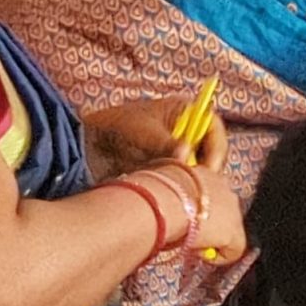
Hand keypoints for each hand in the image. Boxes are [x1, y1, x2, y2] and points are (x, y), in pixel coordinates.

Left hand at [83, 96, 229, 179]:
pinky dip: (182, 187)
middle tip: (201, 187)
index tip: (210, 168)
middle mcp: (186, 130)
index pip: (213, 128)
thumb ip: (165, 143)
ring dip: (193, 180)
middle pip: (210, 151)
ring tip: (184, 191)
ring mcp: (178, 149)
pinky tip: (174, 195)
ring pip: (199, 168)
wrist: (89, 144)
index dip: (216, 148)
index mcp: (184, 111)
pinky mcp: (170, 167)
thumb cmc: (116, 127)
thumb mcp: (143, 133)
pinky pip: (185, 179)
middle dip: (207, 168)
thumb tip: (185, 154)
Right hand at [129, 164, 247, 265]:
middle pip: (222, 208)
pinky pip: (233, 251)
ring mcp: (232, 208)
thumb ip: (165, 186)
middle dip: (208, 223)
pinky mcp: (234, 231)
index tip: (181, 217)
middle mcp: (222, 185)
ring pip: (229, 229)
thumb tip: (158, 190)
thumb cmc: (149, 192)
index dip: (195, 206)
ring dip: (213, 238)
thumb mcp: (157, 181)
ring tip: (191, 243)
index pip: (205, 190)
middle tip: (187, 233)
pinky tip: (200, 254)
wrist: (159, 203)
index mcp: (200, 171)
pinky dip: (219, 256)